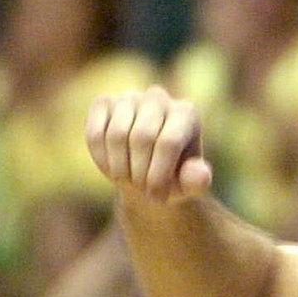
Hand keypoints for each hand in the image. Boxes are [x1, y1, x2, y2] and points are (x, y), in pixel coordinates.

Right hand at [86, 86, 213, 202]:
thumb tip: (201, 175)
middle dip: (139, 173)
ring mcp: (130, 97)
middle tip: (142, 190)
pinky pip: (95, 133)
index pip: (168, 142)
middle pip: (142, 138)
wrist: (148, 170)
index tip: (157, 199)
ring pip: (116, 135)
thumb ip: (197, 181)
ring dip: (119, 168)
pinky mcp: (104, 103)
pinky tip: (112, 169)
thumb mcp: (189, 185)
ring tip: (129, 181)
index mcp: (186, 113)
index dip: (158, 175)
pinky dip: (101, 158)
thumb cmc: (173, 177)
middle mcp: (158, 98)